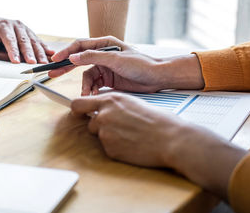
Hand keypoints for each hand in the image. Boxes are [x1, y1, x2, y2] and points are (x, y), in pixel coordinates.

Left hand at [0, 17, 54, 63]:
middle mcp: (16, 25)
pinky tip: (51, 54)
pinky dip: (44, 48)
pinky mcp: (29, 32)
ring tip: (43, 63)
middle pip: (24, 40)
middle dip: (29, 53)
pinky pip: (38, 40)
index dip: (13, 51)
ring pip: (33, 41)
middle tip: (32, 63)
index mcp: (4, 26)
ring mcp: (24, 28)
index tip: (15, 61)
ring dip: (39, 52)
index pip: (9, 40)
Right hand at [49, 36, 203, 94]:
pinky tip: (91, 95)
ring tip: (84, 93)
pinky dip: (90, 90)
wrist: (157, 78)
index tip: (56, 59)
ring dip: (83, 85)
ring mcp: (105, 67)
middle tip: (52, 73)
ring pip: (86, 76)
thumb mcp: (116, 59)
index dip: (66, 52)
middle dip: (66, 67)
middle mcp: (103, 54)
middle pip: (79, 60)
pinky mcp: (108, 79)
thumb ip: (94, 57)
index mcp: (105, 44)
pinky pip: (93, 84)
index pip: (80, 45)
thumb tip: (74, 56)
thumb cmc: (142, 64)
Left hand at [71, 92, 246, 198]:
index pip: (78, 103)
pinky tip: (133, 145)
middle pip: (89, 122)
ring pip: (99, 136)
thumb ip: (114, 105)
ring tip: (131, 136)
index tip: (79, 113)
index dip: (77, 110)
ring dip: (110, 137)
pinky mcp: (110, 149)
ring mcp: (105, 133)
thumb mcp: (133, 103)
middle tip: (120, 129)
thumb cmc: (159, 120)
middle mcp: (103, 115)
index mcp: (110, 100)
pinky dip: (118, 148)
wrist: (172, 139)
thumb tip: (102, 110)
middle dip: (100, 126)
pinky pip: (108, 148)